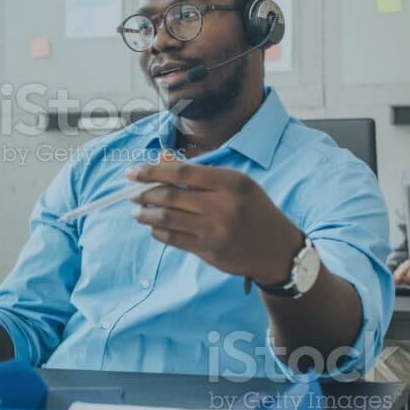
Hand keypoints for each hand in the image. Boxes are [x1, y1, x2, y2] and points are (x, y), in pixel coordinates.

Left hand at [126, 153, 302, 285]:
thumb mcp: (235, 184)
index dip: (152, 171)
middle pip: (170, 195)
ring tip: (137, 211)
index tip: (132, 172)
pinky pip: (174, 239)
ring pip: (168, 219)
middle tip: (131, 194)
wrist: (278, 249)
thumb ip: (199, 173)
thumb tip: (162, 159)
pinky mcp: (209, 250)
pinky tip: (153, 227)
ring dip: (146, 214)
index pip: (181, 172)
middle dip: (144, 193)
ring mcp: (215, 229)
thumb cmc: (254, 210)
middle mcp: (222, 205)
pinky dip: (158, 232)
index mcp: (229, 181)